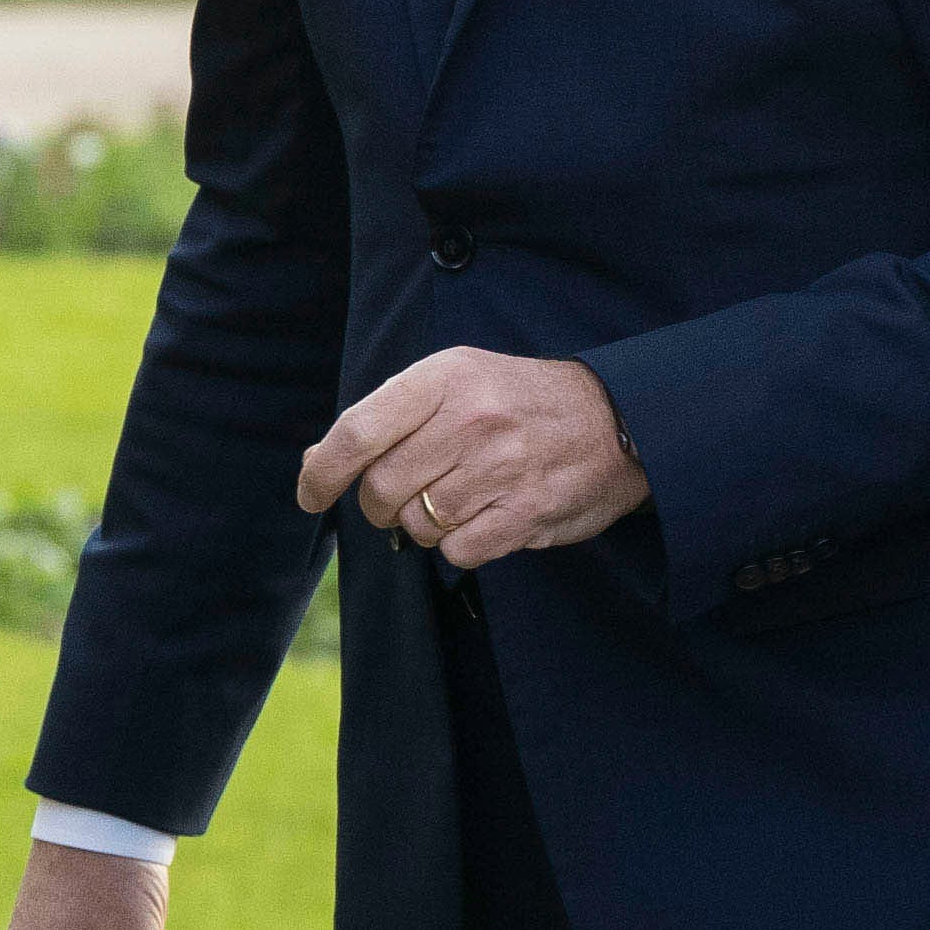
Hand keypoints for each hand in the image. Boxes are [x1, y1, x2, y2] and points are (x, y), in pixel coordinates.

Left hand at [297, 350, 649, 570]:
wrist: (618, 417)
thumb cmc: (520, 401)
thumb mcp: (457, 382)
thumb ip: (387, 419)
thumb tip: (314, 465)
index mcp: (446, 377)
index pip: (356, 431)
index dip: (321, 472)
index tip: (311, 493)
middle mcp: (472, 418)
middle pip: (380, 489)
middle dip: (380, 504)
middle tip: (407, 494)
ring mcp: (501, 467)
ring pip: (416, 525)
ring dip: (425, 524)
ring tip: (460, 498)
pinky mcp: (525, 513)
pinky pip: (456, 551)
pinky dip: (460, 545)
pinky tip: (485, 517)